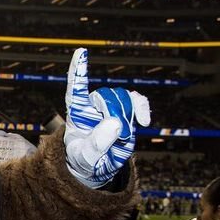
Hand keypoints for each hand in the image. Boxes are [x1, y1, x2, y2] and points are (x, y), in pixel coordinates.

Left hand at [63, 48, 150, 187]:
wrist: (96, 167)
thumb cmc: (84, 161)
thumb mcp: (85, 157)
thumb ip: (97, 143)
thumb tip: (115, 122)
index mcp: (77, 113)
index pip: (75, 88)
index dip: (78, 70)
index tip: (81, 52)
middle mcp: (93, 106)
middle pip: (106, 95)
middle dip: (114, 113)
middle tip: (119, 136)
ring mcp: (111, 108)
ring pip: (123, 97)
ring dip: (127, 116)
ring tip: (123, 137)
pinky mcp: (126, 113)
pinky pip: (137, 101)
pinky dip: (143, 108)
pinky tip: (144, 121)